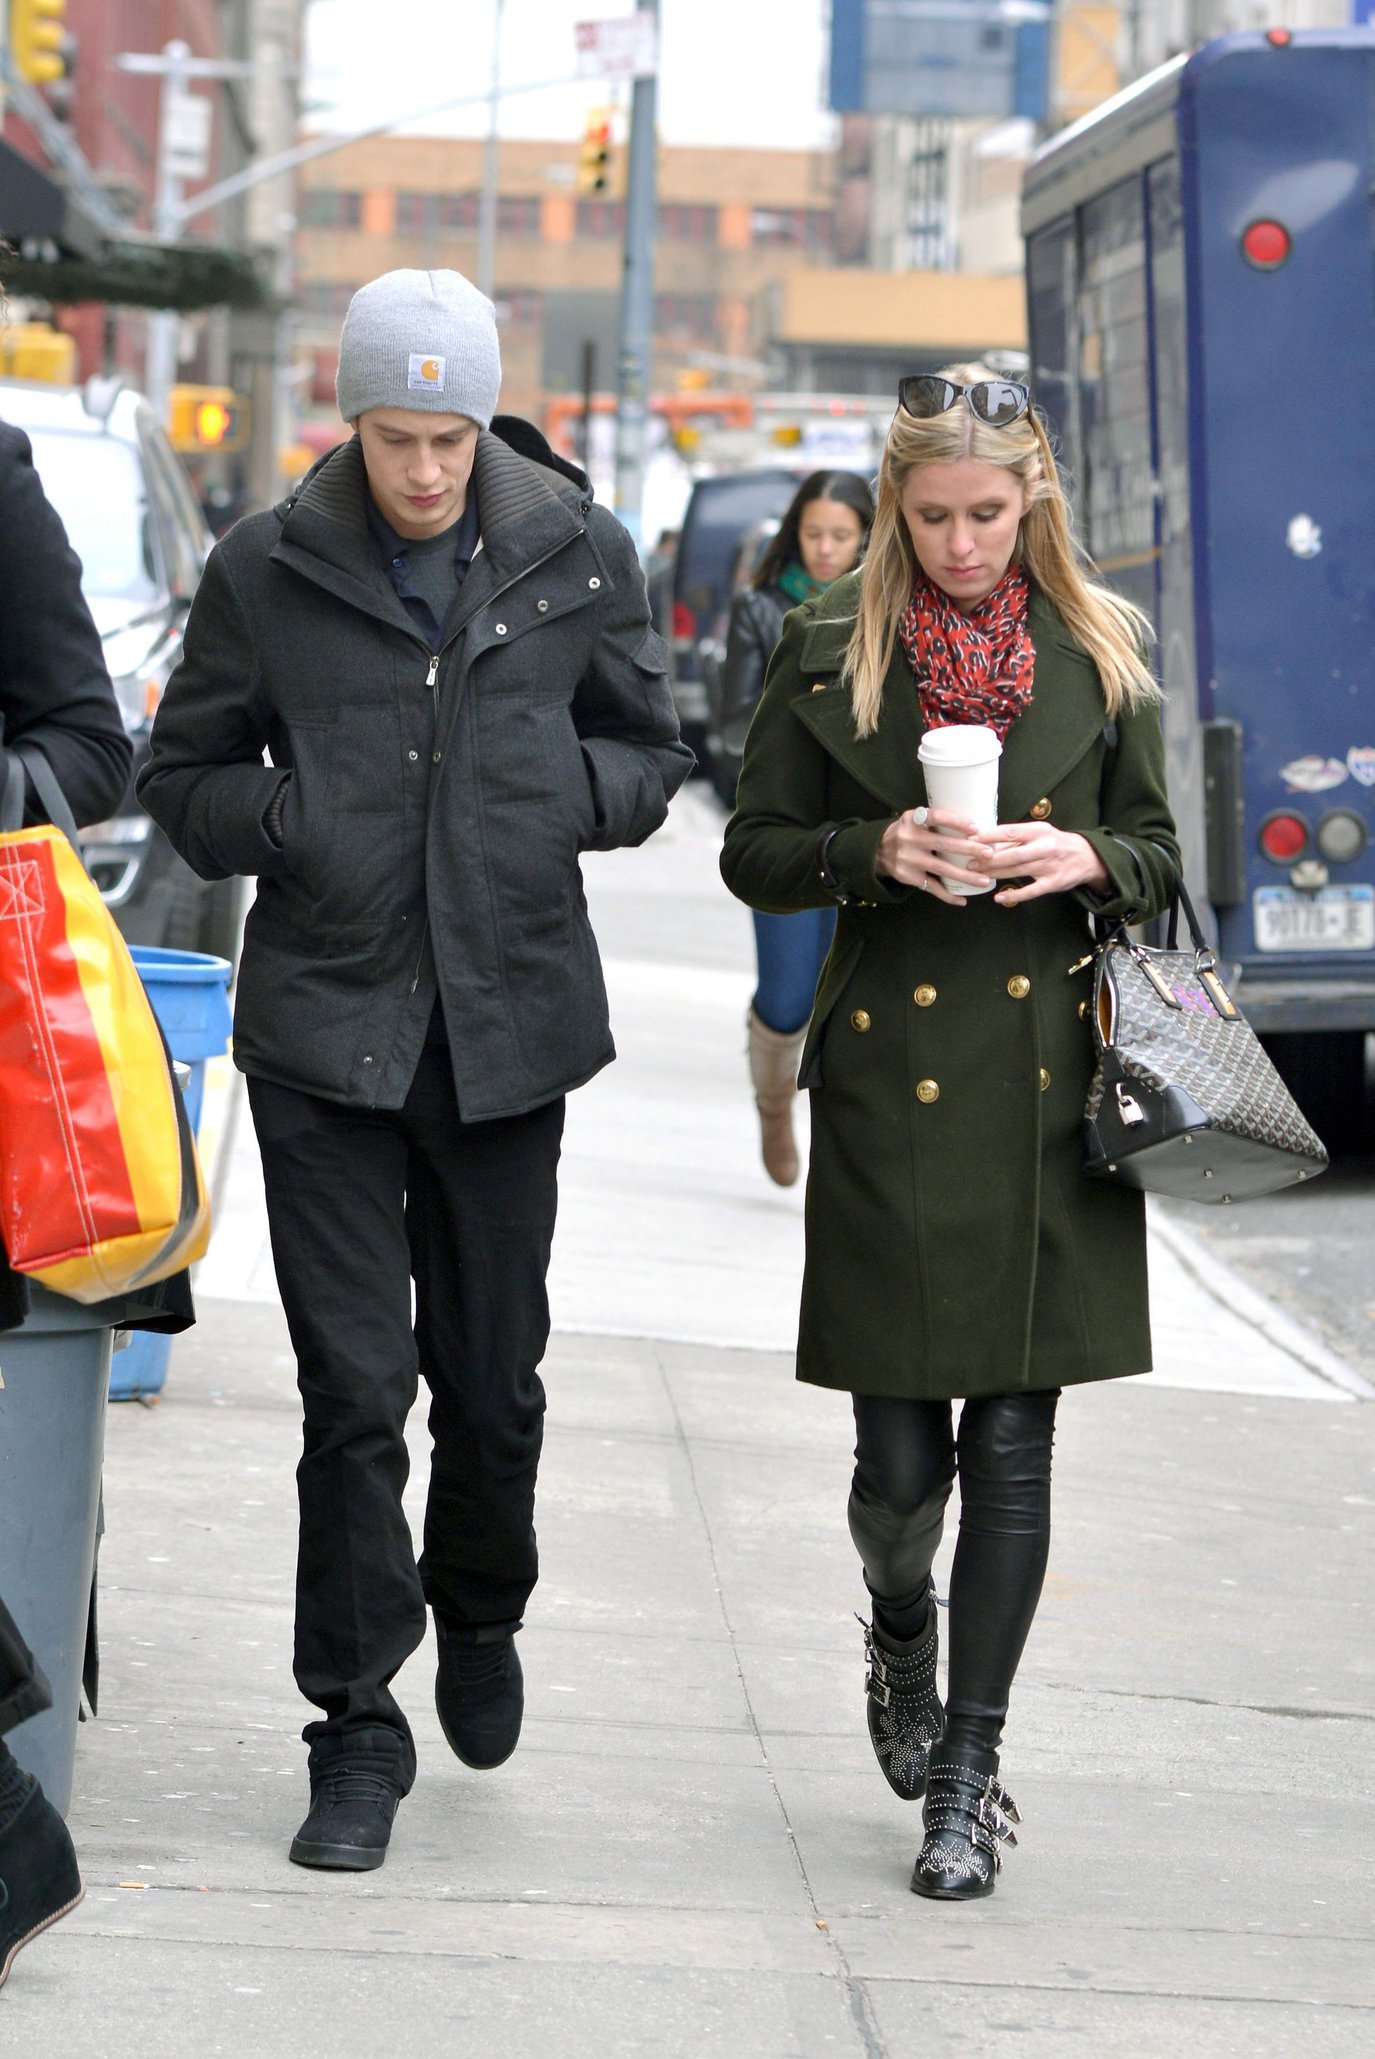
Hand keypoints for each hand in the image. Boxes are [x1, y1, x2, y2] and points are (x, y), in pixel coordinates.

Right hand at [875, 805, 989, 904]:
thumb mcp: (914, 820)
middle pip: (943, 844)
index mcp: (912, 820)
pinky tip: (962, 899)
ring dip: (965, 876)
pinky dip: (947, 895)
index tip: (975, 828)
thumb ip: (935, 821)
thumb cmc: (906, 833)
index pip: (937, 817)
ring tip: (984, 880)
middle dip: (969, 849)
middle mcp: (909, 839)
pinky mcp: (908, 877)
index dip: (956, 822)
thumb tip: (973, 828)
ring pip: (941, 869)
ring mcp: (908, 860)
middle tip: (989, 854)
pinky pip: (931, 887)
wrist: (878, 852)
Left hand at [966, 822, 1109, 905]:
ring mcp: (1049, 866)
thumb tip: (984, 841)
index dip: (989, 837)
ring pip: (1018, 870)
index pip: (1010, 832)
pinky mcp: (1053, 883)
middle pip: (1012, 854)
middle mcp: (1044, 847)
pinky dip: (1015, 895)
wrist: (1087, 856)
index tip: (970, 840)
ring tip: (977, 875)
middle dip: (989, 859)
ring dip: (996, 873)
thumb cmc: (1055, 843)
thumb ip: (1016, 839)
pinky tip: (999, 898)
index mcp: (1038, 831)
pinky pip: (1031, 891)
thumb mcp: (1039, 833)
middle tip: (970, 863)